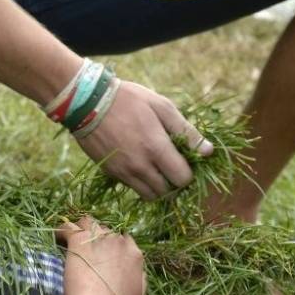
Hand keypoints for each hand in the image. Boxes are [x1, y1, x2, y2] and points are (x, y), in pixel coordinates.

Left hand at [55, 217, 145, 294]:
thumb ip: (139, 279)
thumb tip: (138, 272)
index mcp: (133, 254)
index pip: (124, 240)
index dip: (113, 246)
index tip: (104, 254)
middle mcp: (118, 241)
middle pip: (106, 231)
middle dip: (97, 238)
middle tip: (87, 251)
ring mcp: (99, 238)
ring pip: (88, 223)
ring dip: (81, 230)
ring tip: (72, 240)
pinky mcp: (79, 240)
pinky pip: (67, 227)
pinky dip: (62, 230)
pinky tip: (58, 237)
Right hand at [75, 81, 212, 200]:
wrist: (86, 103)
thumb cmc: (129, 99)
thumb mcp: (162, 107)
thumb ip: (187, 132)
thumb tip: (208, 152)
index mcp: (156, 148)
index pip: (183, 179)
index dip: (189, 172)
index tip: (185, 160)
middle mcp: (140, 166)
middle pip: (168, 192)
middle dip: (175, 182)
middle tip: (173, 165)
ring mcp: (123, 172)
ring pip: (150, 195)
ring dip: (159, 187)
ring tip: (158, 168)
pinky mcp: (111, 173)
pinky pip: (133, 188)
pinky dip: (142, 182)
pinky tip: (141, 164)